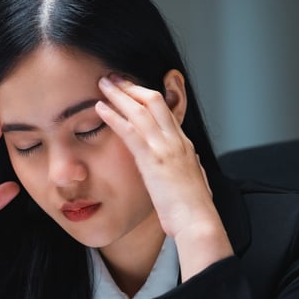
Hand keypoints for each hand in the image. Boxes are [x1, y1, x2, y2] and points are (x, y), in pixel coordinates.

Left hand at [95, 75, 232, 278]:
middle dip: (132, 86)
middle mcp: (176, 141)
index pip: (167, 111)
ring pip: (141, 110)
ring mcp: (165, 148)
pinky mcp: (153, 159)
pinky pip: (130, 131)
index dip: (148, 97)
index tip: (133, 89)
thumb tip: (187, 165)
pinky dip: (114, 116)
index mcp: (185, 146)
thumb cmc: (193, 210)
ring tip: (104, 83)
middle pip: (154, 101)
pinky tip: (100, 107)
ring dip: (120, 94)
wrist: (198, 221)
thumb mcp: (192, 182)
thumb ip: (187, 169)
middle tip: (115, 77)